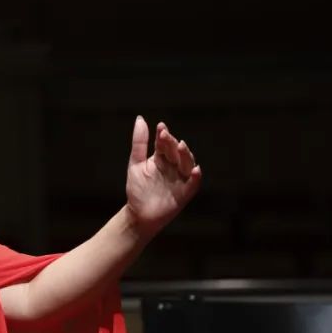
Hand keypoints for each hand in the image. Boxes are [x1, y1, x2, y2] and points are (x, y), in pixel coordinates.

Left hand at [125, 116, 201, 238]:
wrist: (138, 214)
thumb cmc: (138, 189)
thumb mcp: (136, 163)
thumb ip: (139, 142)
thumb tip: (140, 118)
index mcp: (161, 158)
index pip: (165, 144)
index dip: (163, 135)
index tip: (160, 128)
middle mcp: (173, 166)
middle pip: (176, 152)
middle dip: (172, 143)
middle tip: (165, 136)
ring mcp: (180, 179)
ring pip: (187, 164)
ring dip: (185, 155)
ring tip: (181, 146)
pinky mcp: (185, 193)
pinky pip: (193, 184)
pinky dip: (195, 177)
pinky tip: (195, 170)